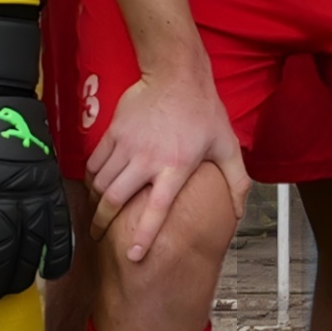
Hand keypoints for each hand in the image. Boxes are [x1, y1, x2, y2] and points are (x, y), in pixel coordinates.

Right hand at [89, 66, 248, 269]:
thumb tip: (240, 212)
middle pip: (115, 200)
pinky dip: (91, 178)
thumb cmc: (204, 110)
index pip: (157, 209)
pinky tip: (96, 185)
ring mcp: (127, 145)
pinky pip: (94, 163)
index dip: (144, 235)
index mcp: (176, 167)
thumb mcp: (227, 145)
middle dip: (102, 223)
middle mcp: (147, 159)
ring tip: (98, 212)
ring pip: (100, 183)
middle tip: (97, 236)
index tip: (133, 256)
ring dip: (96, 201)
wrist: (176, 74)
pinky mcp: (113, 133)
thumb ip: (236, 181)